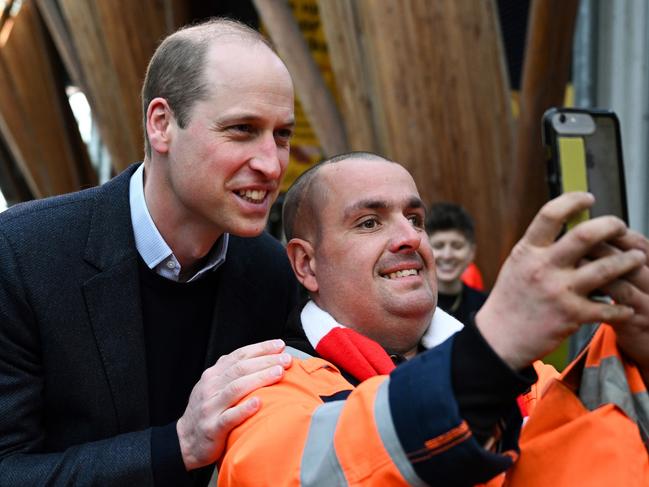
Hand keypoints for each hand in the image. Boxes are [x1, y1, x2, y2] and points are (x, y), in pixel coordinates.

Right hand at [176, 339, 291, 469]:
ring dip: (259, 378)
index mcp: (213, 374)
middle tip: (286, 359)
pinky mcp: (212, 428)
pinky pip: (229, 417)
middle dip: (265, 361)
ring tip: (278, 373)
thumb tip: (264, 357)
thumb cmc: (208, 410)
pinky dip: (244, 409)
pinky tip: (259, 402)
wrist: (186, 440)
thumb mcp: (215, 386)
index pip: (239, 356)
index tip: (280, 345)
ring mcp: (210, 407)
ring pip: (236, 388)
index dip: (261, 349)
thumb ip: (233, 373)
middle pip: (240, 369)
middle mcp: (211, 387)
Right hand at [475, 192, 645, 369]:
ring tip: (638, 258)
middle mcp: (543, 267)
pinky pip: (608, 307)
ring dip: (629, 262)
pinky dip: (622, 307)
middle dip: (612, 226)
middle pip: (586, 235)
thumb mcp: (517, 265)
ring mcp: (559, 292)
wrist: (499, 338)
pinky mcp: (571, 316)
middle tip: (622, 227)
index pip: (550, 214)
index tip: (588, 199)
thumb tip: (564, 224)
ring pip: (606, 269)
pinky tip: (626, 305)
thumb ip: (539, 247)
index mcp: (528, 251)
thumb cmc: (509, 300)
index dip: (573, 200)